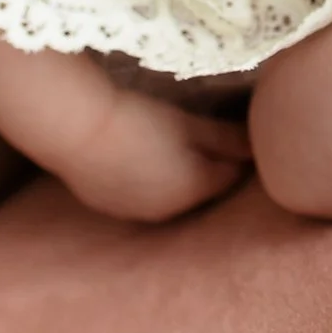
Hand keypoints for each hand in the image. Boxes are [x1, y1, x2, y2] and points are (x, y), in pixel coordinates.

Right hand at [55, 91, 251, 223]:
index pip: (229, 177)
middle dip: (207, 170)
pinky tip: (136, 157)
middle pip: (199, 190)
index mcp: (194, 190)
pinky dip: (145, 182)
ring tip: (167, 147)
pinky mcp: (107, 206)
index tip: (239, 137)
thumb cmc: (137, 119)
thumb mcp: (188, 124)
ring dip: (174, 178)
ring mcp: (134, 213)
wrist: (74, 128)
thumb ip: (225, 139)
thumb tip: (257, 148)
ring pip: (167, 196)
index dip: (236, 157)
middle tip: (206, 139)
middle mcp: (167, 212)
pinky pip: (138, 197)